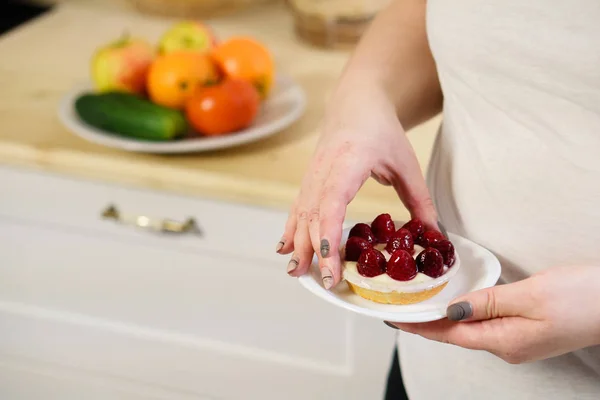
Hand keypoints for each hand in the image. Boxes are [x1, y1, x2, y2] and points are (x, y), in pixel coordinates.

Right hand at [276, 87, 436, 288]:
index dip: (329, 235)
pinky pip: (296, 208)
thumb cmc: (381, 130)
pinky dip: (290, 230)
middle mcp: (323, 171)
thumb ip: (420, 201)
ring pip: (300, 214)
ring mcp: (312, 176)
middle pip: (313, 215)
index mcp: (348, 163)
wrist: (356, 103)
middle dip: (315, 251)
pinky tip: (285, 249)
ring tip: (297, 273)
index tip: (332, 262)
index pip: (331, 203)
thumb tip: (435, 237)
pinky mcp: (308, 180)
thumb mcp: (406, 164)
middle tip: (325, 282)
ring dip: (297, 244)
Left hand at [389, 265, 599, 363]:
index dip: (420, 325)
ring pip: (471, 330)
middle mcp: (508, 347)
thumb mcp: (529, 295)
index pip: (450, 334)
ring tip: (423, 306)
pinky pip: (487, 325)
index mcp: (505, 341)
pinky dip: (467, 315)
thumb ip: (487, 303)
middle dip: (428, 323)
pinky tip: (460, 306)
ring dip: (446, 319)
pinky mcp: (528, 332)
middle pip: (457, 335)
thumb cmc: (581, 298)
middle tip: (402, 309)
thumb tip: (453, 311)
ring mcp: (519, 342)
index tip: (395, 318)